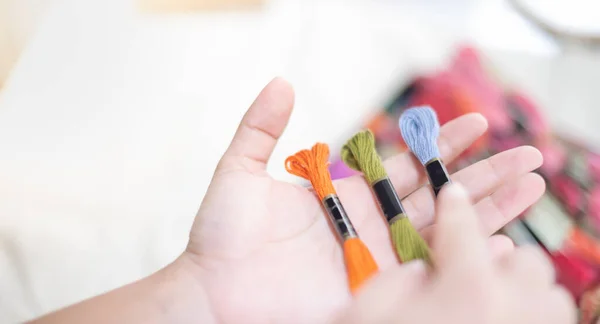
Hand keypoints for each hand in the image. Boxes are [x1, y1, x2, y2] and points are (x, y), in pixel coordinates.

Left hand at [182, 78, 546, 322]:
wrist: (212, 293)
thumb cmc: (221, 237)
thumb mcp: (239, 172)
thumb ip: (260, 128)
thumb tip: (281, 83)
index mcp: (345, 195)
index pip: (406, 165)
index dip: (442, 144)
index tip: (478, 123)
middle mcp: (369, 225)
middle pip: (438, 196)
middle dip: (484, 175)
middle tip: (529, 155)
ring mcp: (375, 260)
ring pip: (445, 232)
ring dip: (490, 212)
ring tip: (532, 189)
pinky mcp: (376, 294)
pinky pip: (429, 275)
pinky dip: (466, 260)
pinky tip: (502, 246)